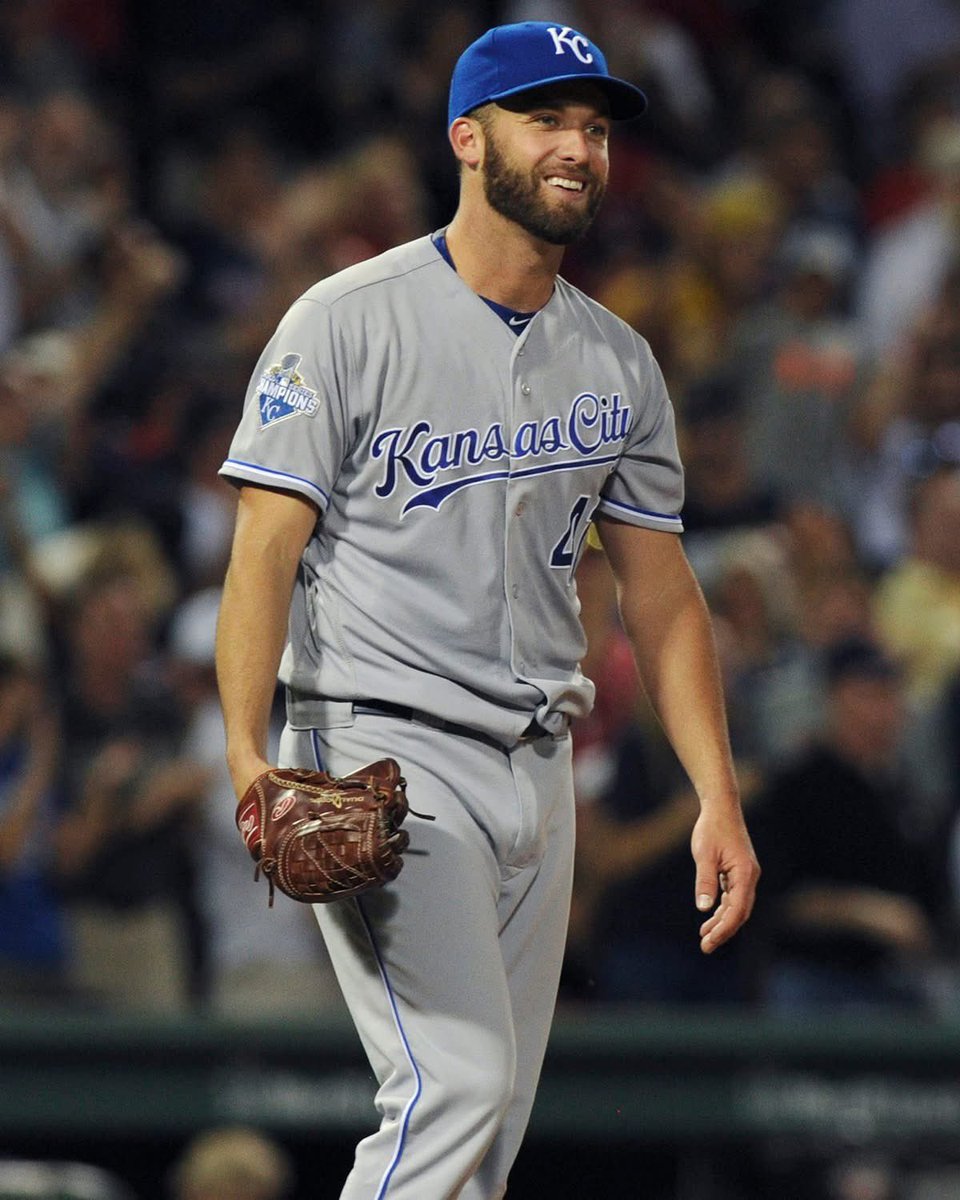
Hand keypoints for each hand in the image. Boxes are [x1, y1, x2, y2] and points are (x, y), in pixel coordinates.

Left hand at [690, 804, 759, 953]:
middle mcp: (750, 877)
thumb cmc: (712, 828)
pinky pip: (734, 896)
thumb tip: (704, 908)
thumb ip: (705, 881)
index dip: (724, 929)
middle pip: (740, 912)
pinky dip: (723, 908)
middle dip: (724, 931)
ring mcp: (746, 875)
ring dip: (722, 921)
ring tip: (705, 936)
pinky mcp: (739, 872)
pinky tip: (710, 916)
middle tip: (705, 947)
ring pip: (737, 906)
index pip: (737, 910)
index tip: (708, 942)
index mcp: (745, 874)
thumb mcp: (704, 854)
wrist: (721, 807)